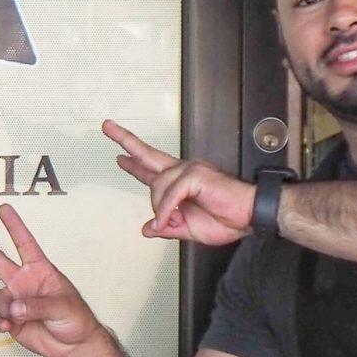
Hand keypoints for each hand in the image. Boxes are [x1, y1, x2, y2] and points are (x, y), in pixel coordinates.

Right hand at [0, 204, 102, 356]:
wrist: (72, 345)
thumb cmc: (75, 318)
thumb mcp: (63, 306)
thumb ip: (37, 305)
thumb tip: (14, 307)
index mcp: (40, 271)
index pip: (25, 243)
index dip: (14, 226)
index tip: (3, 209)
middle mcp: (23, 282)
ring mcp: (15, 301)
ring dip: (5, 308)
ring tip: (19, 317)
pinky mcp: (10, 320)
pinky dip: (1, 323)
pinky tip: (9, 327)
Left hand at [105, 121, 255, 245]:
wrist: (249, 217)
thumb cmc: (226, 219)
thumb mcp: (188, 230)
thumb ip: (167, 227)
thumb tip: (147, 229)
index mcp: (179, 182)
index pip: (152, 168)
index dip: (134, 163)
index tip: (119, 156)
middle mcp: (182, 171)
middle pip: (148, 154)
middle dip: (126, 140)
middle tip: (107, 126)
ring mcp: (190, 170)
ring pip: (157, 186)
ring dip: (161, 208)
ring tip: (173, 221)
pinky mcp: (196, 175)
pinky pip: (170, 193)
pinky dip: (167, 209)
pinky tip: (171, 218)